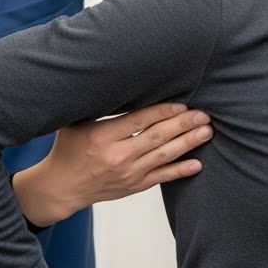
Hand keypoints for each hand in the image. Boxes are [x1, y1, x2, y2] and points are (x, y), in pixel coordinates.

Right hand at [12, 103, 212, 226]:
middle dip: (182, 125)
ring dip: (187, 144)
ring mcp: (128, 174)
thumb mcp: (76, 122)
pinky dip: (179, 170)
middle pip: (156, 137)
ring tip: (206, 132)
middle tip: (203, 115)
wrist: (62, 186)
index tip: (181, 104)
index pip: (139, 120)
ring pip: (163, 156)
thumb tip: (121, 81)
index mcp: (102, 136)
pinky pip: (161, 178)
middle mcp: (117, 156)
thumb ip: (98, 107)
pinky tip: (197, 163)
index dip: (162, 112)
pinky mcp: (133, 187)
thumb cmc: (68, 149)